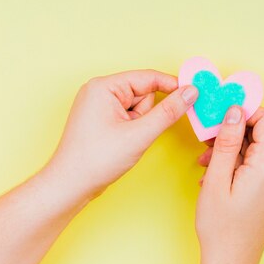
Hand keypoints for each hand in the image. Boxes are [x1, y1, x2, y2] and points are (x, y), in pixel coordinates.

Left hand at [49, 69, 197, 198]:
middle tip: (138, 133)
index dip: (173, 86)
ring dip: (142, 124)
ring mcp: (100, 105)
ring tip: (126, 141)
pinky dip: (135, 129)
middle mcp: (100, 91)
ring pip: (140, 106)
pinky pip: (131, 116)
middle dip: (149, 114)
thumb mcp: (140, 134)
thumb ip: (169, 111)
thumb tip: (191, 93)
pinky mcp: (103, 118)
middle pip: (145, 92)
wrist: (70, 186)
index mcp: (104, 87)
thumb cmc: (96, 160)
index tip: (194, 94)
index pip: (148, 77)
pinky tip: (123, 143)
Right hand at [191, 106, 263, 263]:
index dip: (245, 111)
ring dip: (232, 147)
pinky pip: (257, 163)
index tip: (221, 114)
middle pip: (263, 132)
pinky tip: (215, 173)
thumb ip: (226, 142)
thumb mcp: (217, 179)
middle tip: (207, 138)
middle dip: (234, 130)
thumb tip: (234, 111)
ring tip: (206, 160)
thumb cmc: (222, 228)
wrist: (231, 263)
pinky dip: (237, 161)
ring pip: (258, 147)